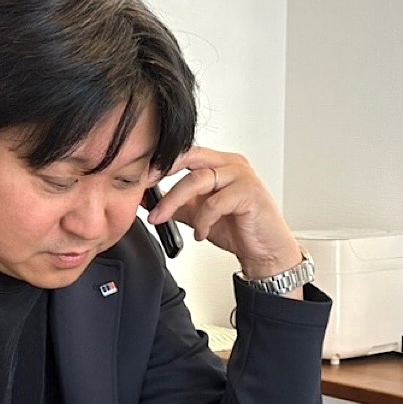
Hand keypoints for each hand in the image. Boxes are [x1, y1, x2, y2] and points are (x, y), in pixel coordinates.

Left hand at [145, 146, 301, 280]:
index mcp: (218, 163)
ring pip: (198, 180)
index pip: (184, 153)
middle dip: (162, 171)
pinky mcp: (250, 193)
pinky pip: (216, 202)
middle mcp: (230, 164)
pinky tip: (201, 232)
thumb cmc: (238, 228)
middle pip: (188, 158)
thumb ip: (177, 205)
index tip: (137, 176)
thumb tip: (147, 200)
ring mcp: (242, 176)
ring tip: (163, 219)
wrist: (265, 250)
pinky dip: (203, 220)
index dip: (159, 163)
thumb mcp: (198, 214)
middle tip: (143, 186)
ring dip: (174, 201)